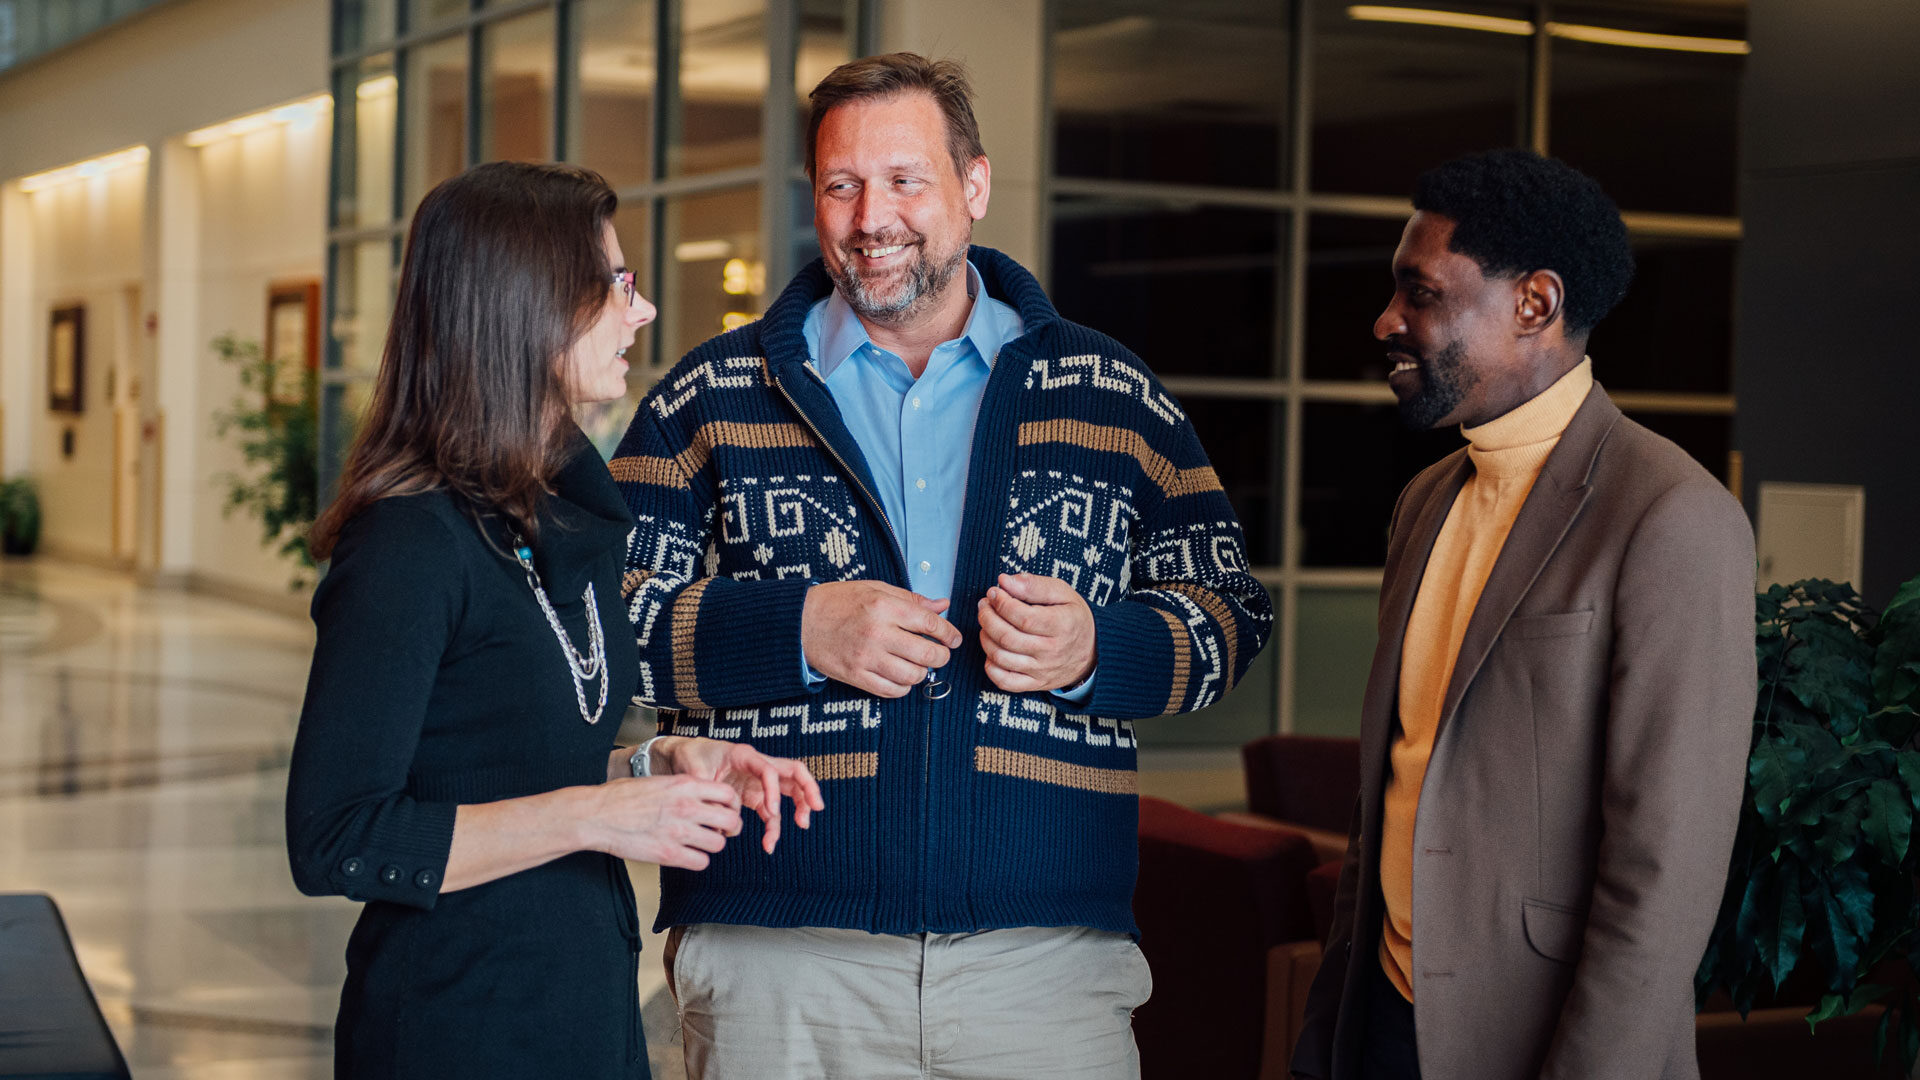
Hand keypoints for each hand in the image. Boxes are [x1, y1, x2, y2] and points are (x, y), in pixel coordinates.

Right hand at [580, 775, 743, 870]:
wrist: (596, 815)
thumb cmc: (621, 796)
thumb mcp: (659, 781)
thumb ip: (684, 788)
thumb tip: (704, 796)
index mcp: (684, 785)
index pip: (728, 794)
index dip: (731, 805)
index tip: (725, 810)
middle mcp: (686, 807)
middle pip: (731, 821)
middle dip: (729, 828)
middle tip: (721, 831)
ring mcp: (678, 832)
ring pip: (718, 844)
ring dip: (712, 845)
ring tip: (699, 843)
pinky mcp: (668, 854)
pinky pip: (701, 862)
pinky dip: (697, 860)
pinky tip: (687, 855)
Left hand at [657, 737, 825, 852]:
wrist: (684, 755)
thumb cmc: (691, 757)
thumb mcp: (693, 772)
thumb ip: (706, 794)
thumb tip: (718, 821)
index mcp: (744, 756)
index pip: (769, 770)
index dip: (773, 790)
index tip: (771, 812)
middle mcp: (758, 766)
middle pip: (793, 772)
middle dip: (808, 788)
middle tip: (816, 808)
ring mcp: (759, 781)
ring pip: (789, 791)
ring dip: (799, 807)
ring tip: (802, 826)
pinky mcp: (754, 796)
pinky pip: (772, 811)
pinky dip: (775, 826)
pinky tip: (769, 844)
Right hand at [802, 580, 962, 697]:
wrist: (799, 622)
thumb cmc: (837, 602)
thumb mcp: (874, 589)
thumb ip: (910, 599)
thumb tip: (941, 606)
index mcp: (884, 607)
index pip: (930, 624)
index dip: (948, 633)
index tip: (953, 638)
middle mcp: (877, 633)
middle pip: (927, 654)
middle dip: (941, 656)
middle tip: (940, 653)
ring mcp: (866, 658)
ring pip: (912, 676)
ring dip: (922, 672)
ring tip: (918, 664)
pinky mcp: (856, 676)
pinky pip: (891, 690)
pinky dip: (903, 687)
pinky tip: (902, 677)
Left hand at [977, 573, 1095, 693]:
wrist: (1093, 652)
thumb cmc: (1073, 618)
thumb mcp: (1062, 593)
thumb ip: (1034, 585)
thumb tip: (1005, 581)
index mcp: (1061, 625)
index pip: (1023, 617)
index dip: (1001, 603)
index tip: (994, 592)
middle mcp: (1051, 651)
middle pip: (1007, 637)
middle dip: (988, 617)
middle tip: (984, 605)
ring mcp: (1042, 670)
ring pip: (1001, 657)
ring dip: (985, 637)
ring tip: (987, 624)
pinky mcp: (1035, 684)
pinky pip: (1004, 681)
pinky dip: (990, 667)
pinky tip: (992, 650)